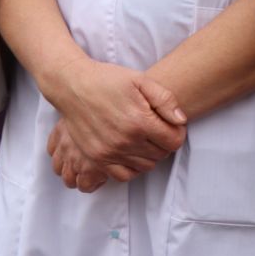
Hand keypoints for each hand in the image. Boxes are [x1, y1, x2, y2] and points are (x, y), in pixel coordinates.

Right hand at [42, 59, 186, 182]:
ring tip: (143, 138)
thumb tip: (181, 121)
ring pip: (145, 166)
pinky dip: (132, 167)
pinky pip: (124, 175)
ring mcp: (110, 152)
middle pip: (161, 155)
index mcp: (139, 121)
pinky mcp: (97, 158)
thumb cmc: (107, 80)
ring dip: (149, 155)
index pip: (174, 142)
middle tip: (156, 129)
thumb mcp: (141, 80)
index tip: (171, 125)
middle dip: (163, 143)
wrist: (73, 87)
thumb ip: (165, 99)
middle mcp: (126, 141)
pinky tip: (131, 152)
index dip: (177, 133)